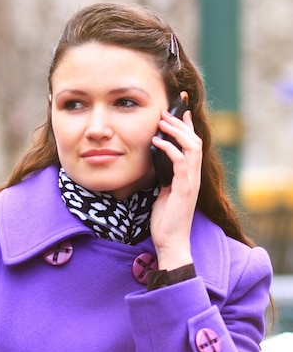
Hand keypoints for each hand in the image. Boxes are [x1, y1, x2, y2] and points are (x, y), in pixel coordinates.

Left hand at [150, 108, 202, 269]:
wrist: (171, 241)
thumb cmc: (165, 219)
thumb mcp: (163, 192)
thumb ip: (164, 176)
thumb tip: (155, 161)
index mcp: (189, 175)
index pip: (193, 145)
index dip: (187, 126)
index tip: (179, 110)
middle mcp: (194, 176)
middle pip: (195, 140)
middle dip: (181, 123)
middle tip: (166, 112)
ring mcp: (191, 181)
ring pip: (192, 147)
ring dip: (177, 132)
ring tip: (162, 122)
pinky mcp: (184, 188)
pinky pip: (180, 162)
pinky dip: (169, 148)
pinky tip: (156, 142)